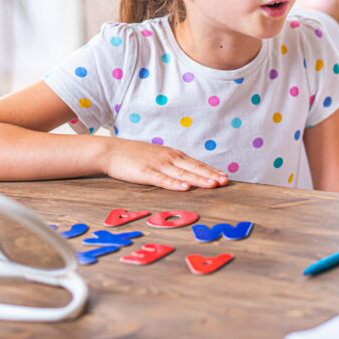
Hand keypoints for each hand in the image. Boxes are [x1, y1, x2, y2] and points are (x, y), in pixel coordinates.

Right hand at [101, 138, 228, 190]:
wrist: (112, 151)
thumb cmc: (135, 156)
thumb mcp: (158, 156)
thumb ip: (172, 164)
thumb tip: (187, 173)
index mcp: (173, 155)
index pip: (196, 163)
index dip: (211, 170)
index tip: (225, 176)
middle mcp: (169, 158)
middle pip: (194, 168)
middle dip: (211, 175)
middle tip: (226, 181)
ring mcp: (158, 165)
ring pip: (182, 174)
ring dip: (199, 179)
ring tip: (213, 185)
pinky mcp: (145, 172)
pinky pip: (163, 180)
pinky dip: (175, 184)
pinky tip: (185, 188)